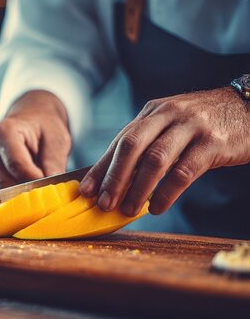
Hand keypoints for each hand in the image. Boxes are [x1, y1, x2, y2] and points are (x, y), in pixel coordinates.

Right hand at [0, 90, 71, 191]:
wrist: (29, 120)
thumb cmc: (43, 128)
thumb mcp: (56, 139)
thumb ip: (54, 162)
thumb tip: (51, 188)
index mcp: (3, 131)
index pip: (16, 165)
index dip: (34, 180)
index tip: (50, 186)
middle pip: (4, 182)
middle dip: (26, 191)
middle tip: (45, 192)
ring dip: (17, 195)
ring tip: (33, 186)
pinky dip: (9, 196)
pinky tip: (22, 186)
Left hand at [80, 87, 249, 215]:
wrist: (249, 108)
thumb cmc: (203, 125)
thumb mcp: (171, 124)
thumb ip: (146, 143)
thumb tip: (114, 177)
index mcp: (152, 112)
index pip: (119, 141)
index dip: (101, 167)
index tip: (86, 190)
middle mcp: (168, 115)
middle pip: (131, 147)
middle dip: (114, 178)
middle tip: (103, 203)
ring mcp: (191, 128)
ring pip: (155, 160)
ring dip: (137, 189)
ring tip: (127, 210)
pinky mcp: (213, 144)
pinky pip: (184, 172)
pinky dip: (166, 193)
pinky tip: (156, 207)